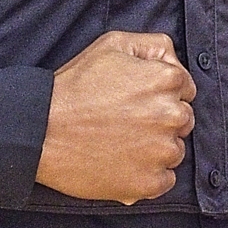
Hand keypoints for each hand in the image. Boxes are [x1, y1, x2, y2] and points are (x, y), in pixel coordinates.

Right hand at [35, 31, 195, 203]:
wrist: (41, 131)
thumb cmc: (75, 86)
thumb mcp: (113, 45)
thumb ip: (154, 46)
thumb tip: (174, 62)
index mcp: (166, 80)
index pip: (186, 89)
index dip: (162, 93)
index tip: (139, 99)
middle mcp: (171, 115)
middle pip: (183, 120)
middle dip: (162, 120)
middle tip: (128, 122)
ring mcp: (161, 151)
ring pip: (175, 150)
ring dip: (156, 148)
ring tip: (122, 142)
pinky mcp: (149, 183)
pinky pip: (165, 180)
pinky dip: (149, 175)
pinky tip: (124, 163)